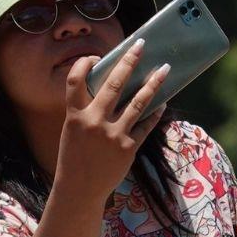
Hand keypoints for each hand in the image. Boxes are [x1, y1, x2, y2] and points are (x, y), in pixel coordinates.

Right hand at [55, 39, 168, 200]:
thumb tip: (114, 86)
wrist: (79, 190)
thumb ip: (87, 111)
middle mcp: (93, 122)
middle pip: (113, 83)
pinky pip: (146, 124)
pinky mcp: (128, 147)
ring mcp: (113, 135)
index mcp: (74, 116)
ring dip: (153, 82)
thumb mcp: (72, 131)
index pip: (75, 80)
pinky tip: (162, 102)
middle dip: (129, 61)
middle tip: (141, 45)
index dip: (84, 64)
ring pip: (138, 101)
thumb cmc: (75, 158)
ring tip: (164, 68)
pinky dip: (155, 112)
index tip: (96, 57)